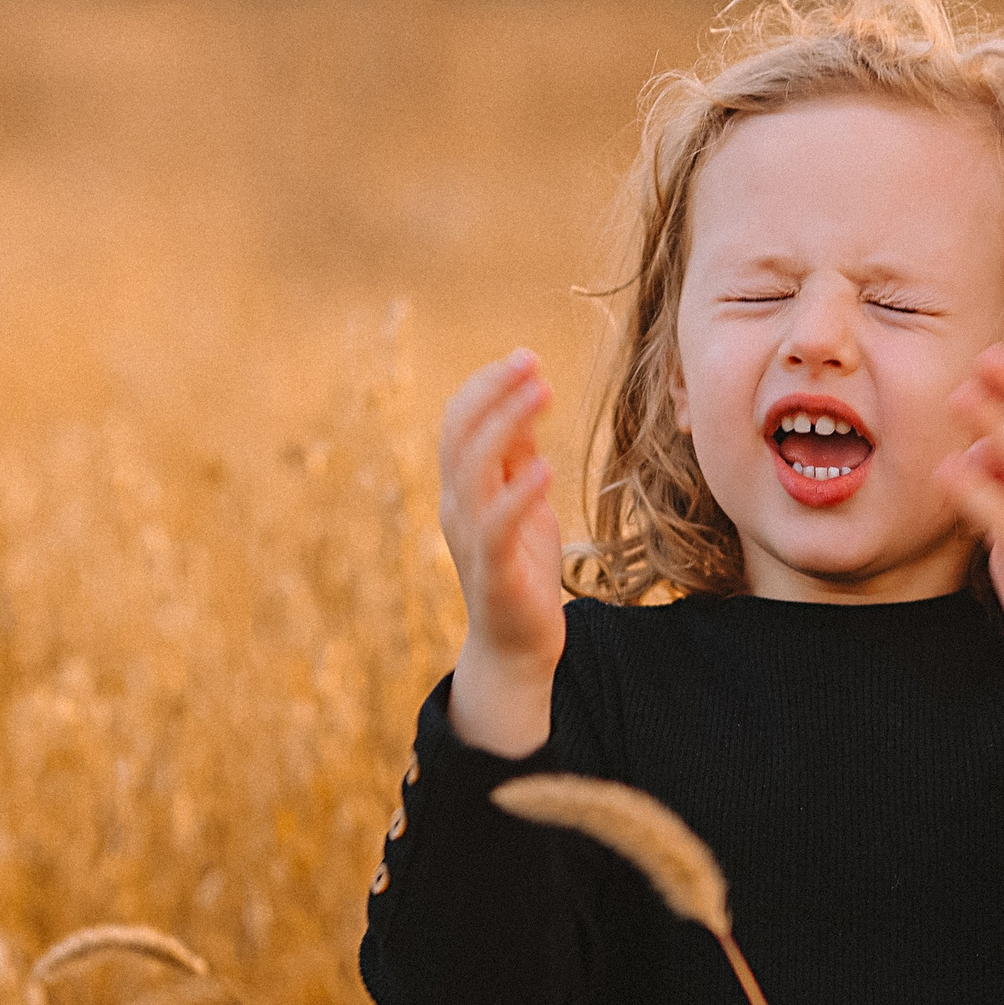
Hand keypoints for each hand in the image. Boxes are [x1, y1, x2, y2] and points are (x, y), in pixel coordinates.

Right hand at [438, 350, 563, 754]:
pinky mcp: (493, 571)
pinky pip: (497, 525)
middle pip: (459, 435)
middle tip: (531, 361)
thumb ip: (517, 457)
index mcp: (460, 488)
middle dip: (493, 391)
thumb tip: (526, 398)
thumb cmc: (521, 570)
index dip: (486, 385)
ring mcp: (470, 539)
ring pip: (472, 469)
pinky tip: (547, 466)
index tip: (525, 357)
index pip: (458, 422)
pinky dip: (519, 492)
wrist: (516, 647)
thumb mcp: (523, 501)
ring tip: (543, 391)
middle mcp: (456, 508)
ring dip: (507, 424)